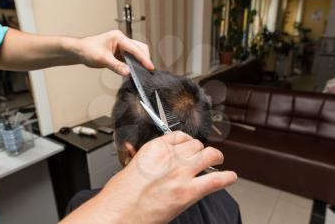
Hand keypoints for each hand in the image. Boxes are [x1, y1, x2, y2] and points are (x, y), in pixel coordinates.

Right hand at [60, 131, 236, 223]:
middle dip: (201, 150)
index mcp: (155, 149)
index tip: (190, 145)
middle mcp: (171, 157)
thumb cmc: (120, 194)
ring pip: (209, 155)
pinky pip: (216, 179)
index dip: (188, 140)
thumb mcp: (130, 167)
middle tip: (202, 156)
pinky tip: (229, 177)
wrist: (119, 212)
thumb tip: (149, 161)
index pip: (179, 135)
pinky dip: (226, 178)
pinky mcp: (189, 192)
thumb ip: (144, 160)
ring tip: (218, 162)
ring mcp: (181, 173)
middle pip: (196, 144)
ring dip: (216, 158)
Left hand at [73, 30, 153, 75]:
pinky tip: (134, 72)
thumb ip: (116, 66)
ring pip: (136, 54)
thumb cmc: (87, 50)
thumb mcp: (102, 59)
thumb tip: (128, 72)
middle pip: (140, 49)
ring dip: (139, 62)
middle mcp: (122, 41)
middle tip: (148, 71)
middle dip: (145, 59)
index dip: (144, 59)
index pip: (135, 49)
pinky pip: (130, 59)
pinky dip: (134, 65)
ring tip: (142, 73)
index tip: (150, 67)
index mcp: (118, 38)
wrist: (79, 51)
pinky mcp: (119, 54)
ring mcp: (121, 47)